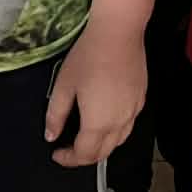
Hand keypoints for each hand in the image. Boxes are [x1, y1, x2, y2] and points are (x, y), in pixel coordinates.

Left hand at [45, 16, 144, 166]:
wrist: (119, 31)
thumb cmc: (89, 56)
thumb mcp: (64, 85)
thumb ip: (56, 115)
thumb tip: (51, 135)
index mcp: (98, 123)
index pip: (84, 155)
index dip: (68, 159)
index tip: (56, 153)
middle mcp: (119, 123)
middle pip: (103, 153)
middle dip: (84, 156)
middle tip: (69, 148)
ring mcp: (133, 111)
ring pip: (118, 141)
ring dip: (101, 146)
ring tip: (86, 137)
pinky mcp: (141, 99)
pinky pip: (128, 125)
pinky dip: (115, 132)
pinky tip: (106, 119)